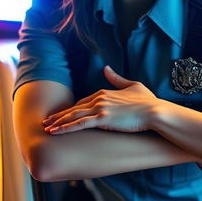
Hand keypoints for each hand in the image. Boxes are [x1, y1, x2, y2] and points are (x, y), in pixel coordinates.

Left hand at [42, 65, 157, 133]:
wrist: (155, 112)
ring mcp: (100, 108)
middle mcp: (99, 98)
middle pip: (75, 108)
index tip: (63, 115)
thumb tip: (106, 68)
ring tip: (47, 127)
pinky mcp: (102, 119)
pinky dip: (66, 127)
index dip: (72, 109)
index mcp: (105, 92)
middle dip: (59, 115)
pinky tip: (56, 131)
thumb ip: (117, 78)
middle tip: (47, 120)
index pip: (83, 101)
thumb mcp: (132, 85)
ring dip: (58, 122)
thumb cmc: (147, 101)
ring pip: (73, 116)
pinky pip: (79, 124)